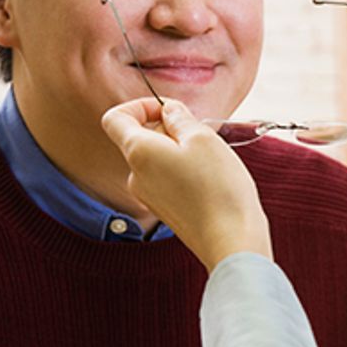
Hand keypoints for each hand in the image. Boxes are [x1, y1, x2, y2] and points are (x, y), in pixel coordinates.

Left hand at [101, 98, 270, 271]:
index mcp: (138, 152)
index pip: (115, 118)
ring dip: (180, 149)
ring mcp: (148, 195)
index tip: (169, 110)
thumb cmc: (218, 189)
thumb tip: (168, 111)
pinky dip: (184, 170)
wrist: (231, 240)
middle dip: (168, 128)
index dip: (140, 105)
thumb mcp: (202, 138)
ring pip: (156, 158)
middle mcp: (135, 175)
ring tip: (210, 160)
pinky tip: (209, 179)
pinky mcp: (164, 209)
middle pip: (139, 137)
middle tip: (201, 133)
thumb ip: (179, 118)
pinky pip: (166, 178)